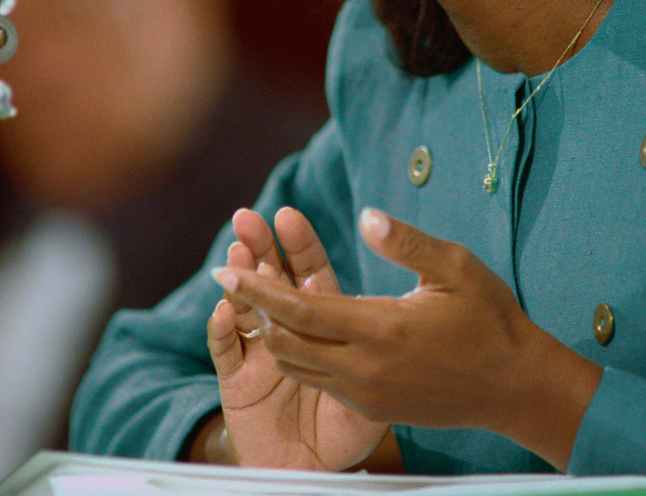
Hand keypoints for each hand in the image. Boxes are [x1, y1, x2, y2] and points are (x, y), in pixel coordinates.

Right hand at [206, 207, 389, 470]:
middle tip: (247, 218)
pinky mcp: (238, 383)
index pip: (308, 274)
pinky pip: (226, 351)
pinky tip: (224, 311)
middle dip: (258, 248)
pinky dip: (220, 329)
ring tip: (234, 259)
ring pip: (245, 307)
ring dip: (238, 282)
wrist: (322, 475)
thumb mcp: (385, 380)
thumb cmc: (356, 427)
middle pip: (271, 280)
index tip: (288, 215)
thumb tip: (385, 294)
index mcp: (325, 324)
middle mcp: (290, 332)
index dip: (297, 245)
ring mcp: (260, 355)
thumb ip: (385, 332)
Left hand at [215, 209, 601, 471]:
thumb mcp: (454, 266)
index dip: (258, 289)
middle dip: (254, 308)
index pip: (300, 311)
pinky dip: (300, 353)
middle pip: (286, 343)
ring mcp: (367, 395)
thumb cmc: (489, 318)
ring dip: (273, 332)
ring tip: (259, 296)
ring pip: (298, 366)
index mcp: (381, 329)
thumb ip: (405, 242)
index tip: (227, 268)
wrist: (515, 387)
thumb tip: (365, 216)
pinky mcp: (374, 409)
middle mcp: (365, 369)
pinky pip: (321, 381)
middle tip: (232, 273)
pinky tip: (300, 325)